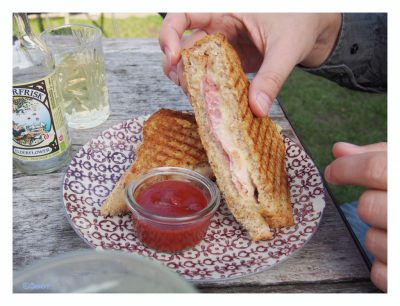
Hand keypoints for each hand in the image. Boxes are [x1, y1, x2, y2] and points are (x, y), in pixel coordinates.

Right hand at [159, 13, 341, 115]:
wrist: (315, 27)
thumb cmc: (301, 21)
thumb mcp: (287, 47)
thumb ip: (272, 77)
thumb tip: (257, 108)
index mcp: (226, 8)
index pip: (183, 13)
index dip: (169, 34)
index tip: (173, 58)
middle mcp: (218, 25)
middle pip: (183, 45)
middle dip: (179, 68)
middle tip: (187, 89)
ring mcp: (223, 44)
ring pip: (194, 62)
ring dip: (191, 81)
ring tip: (197, 98)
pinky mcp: (231, 61)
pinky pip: (212, 74)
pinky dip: (208, 88)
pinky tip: (211, 102)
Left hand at [324, 142, 386, 291]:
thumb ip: (379, 157)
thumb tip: (340, 150)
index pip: (377, 169)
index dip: (348, 168)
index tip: (334, 172)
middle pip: (368, 206)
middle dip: (369, 203)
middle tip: (389, 203)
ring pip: (371, 240)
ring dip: (378, 234)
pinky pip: (381, 272)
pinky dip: (383, 264)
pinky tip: (398, 252)